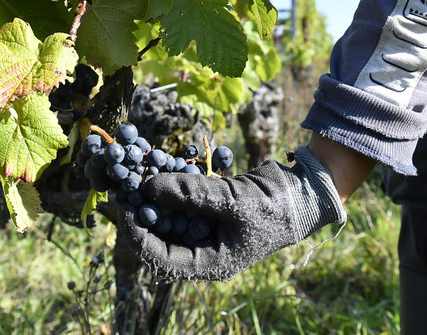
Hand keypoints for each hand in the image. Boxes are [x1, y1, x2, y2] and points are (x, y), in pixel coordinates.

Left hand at [118, 145, 346, 280]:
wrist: (304, 192)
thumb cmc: (275, 207)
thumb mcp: (233, 201)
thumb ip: (191, 195)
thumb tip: (148, 187)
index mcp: (209, 262)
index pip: (160, 258)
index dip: (138, 236)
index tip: (124, 209)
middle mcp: (200, 248)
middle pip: (157, 235)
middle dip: (140, 211)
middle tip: (123, 185)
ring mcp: (202, 226)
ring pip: (164, 213)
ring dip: (150, 194)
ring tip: (135, 171)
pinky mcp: (204, 206)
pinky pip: (178, 198)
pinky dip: (168, 182)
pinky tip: (156, 165)